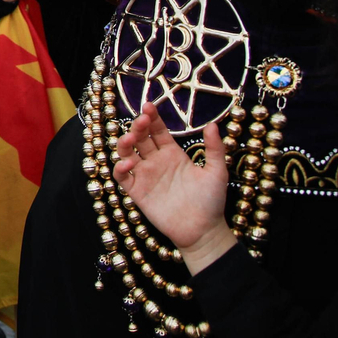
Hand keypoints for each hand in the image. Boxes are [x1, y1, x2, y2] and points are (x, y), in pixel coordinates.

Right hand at [112, 104, 236, 274]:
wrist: (203, 231)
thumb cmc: (211, 201)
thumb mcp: (217, 172)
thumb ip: (214, 149)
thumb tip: (212, 124)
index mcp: (173, 154)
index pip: (158, 130)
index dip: (152, 118)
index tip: (150, 106)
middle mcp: (156, 161)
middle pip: (141, 138)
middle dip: (138, 126)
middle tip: (142, 119)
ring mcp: (145, 176)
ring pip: (127, 153)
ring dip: (125, 142)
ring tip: (130, 138)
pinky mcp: (137, 191)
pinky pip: (122, 176)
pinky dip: (120, 167)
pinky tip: (129, 163)